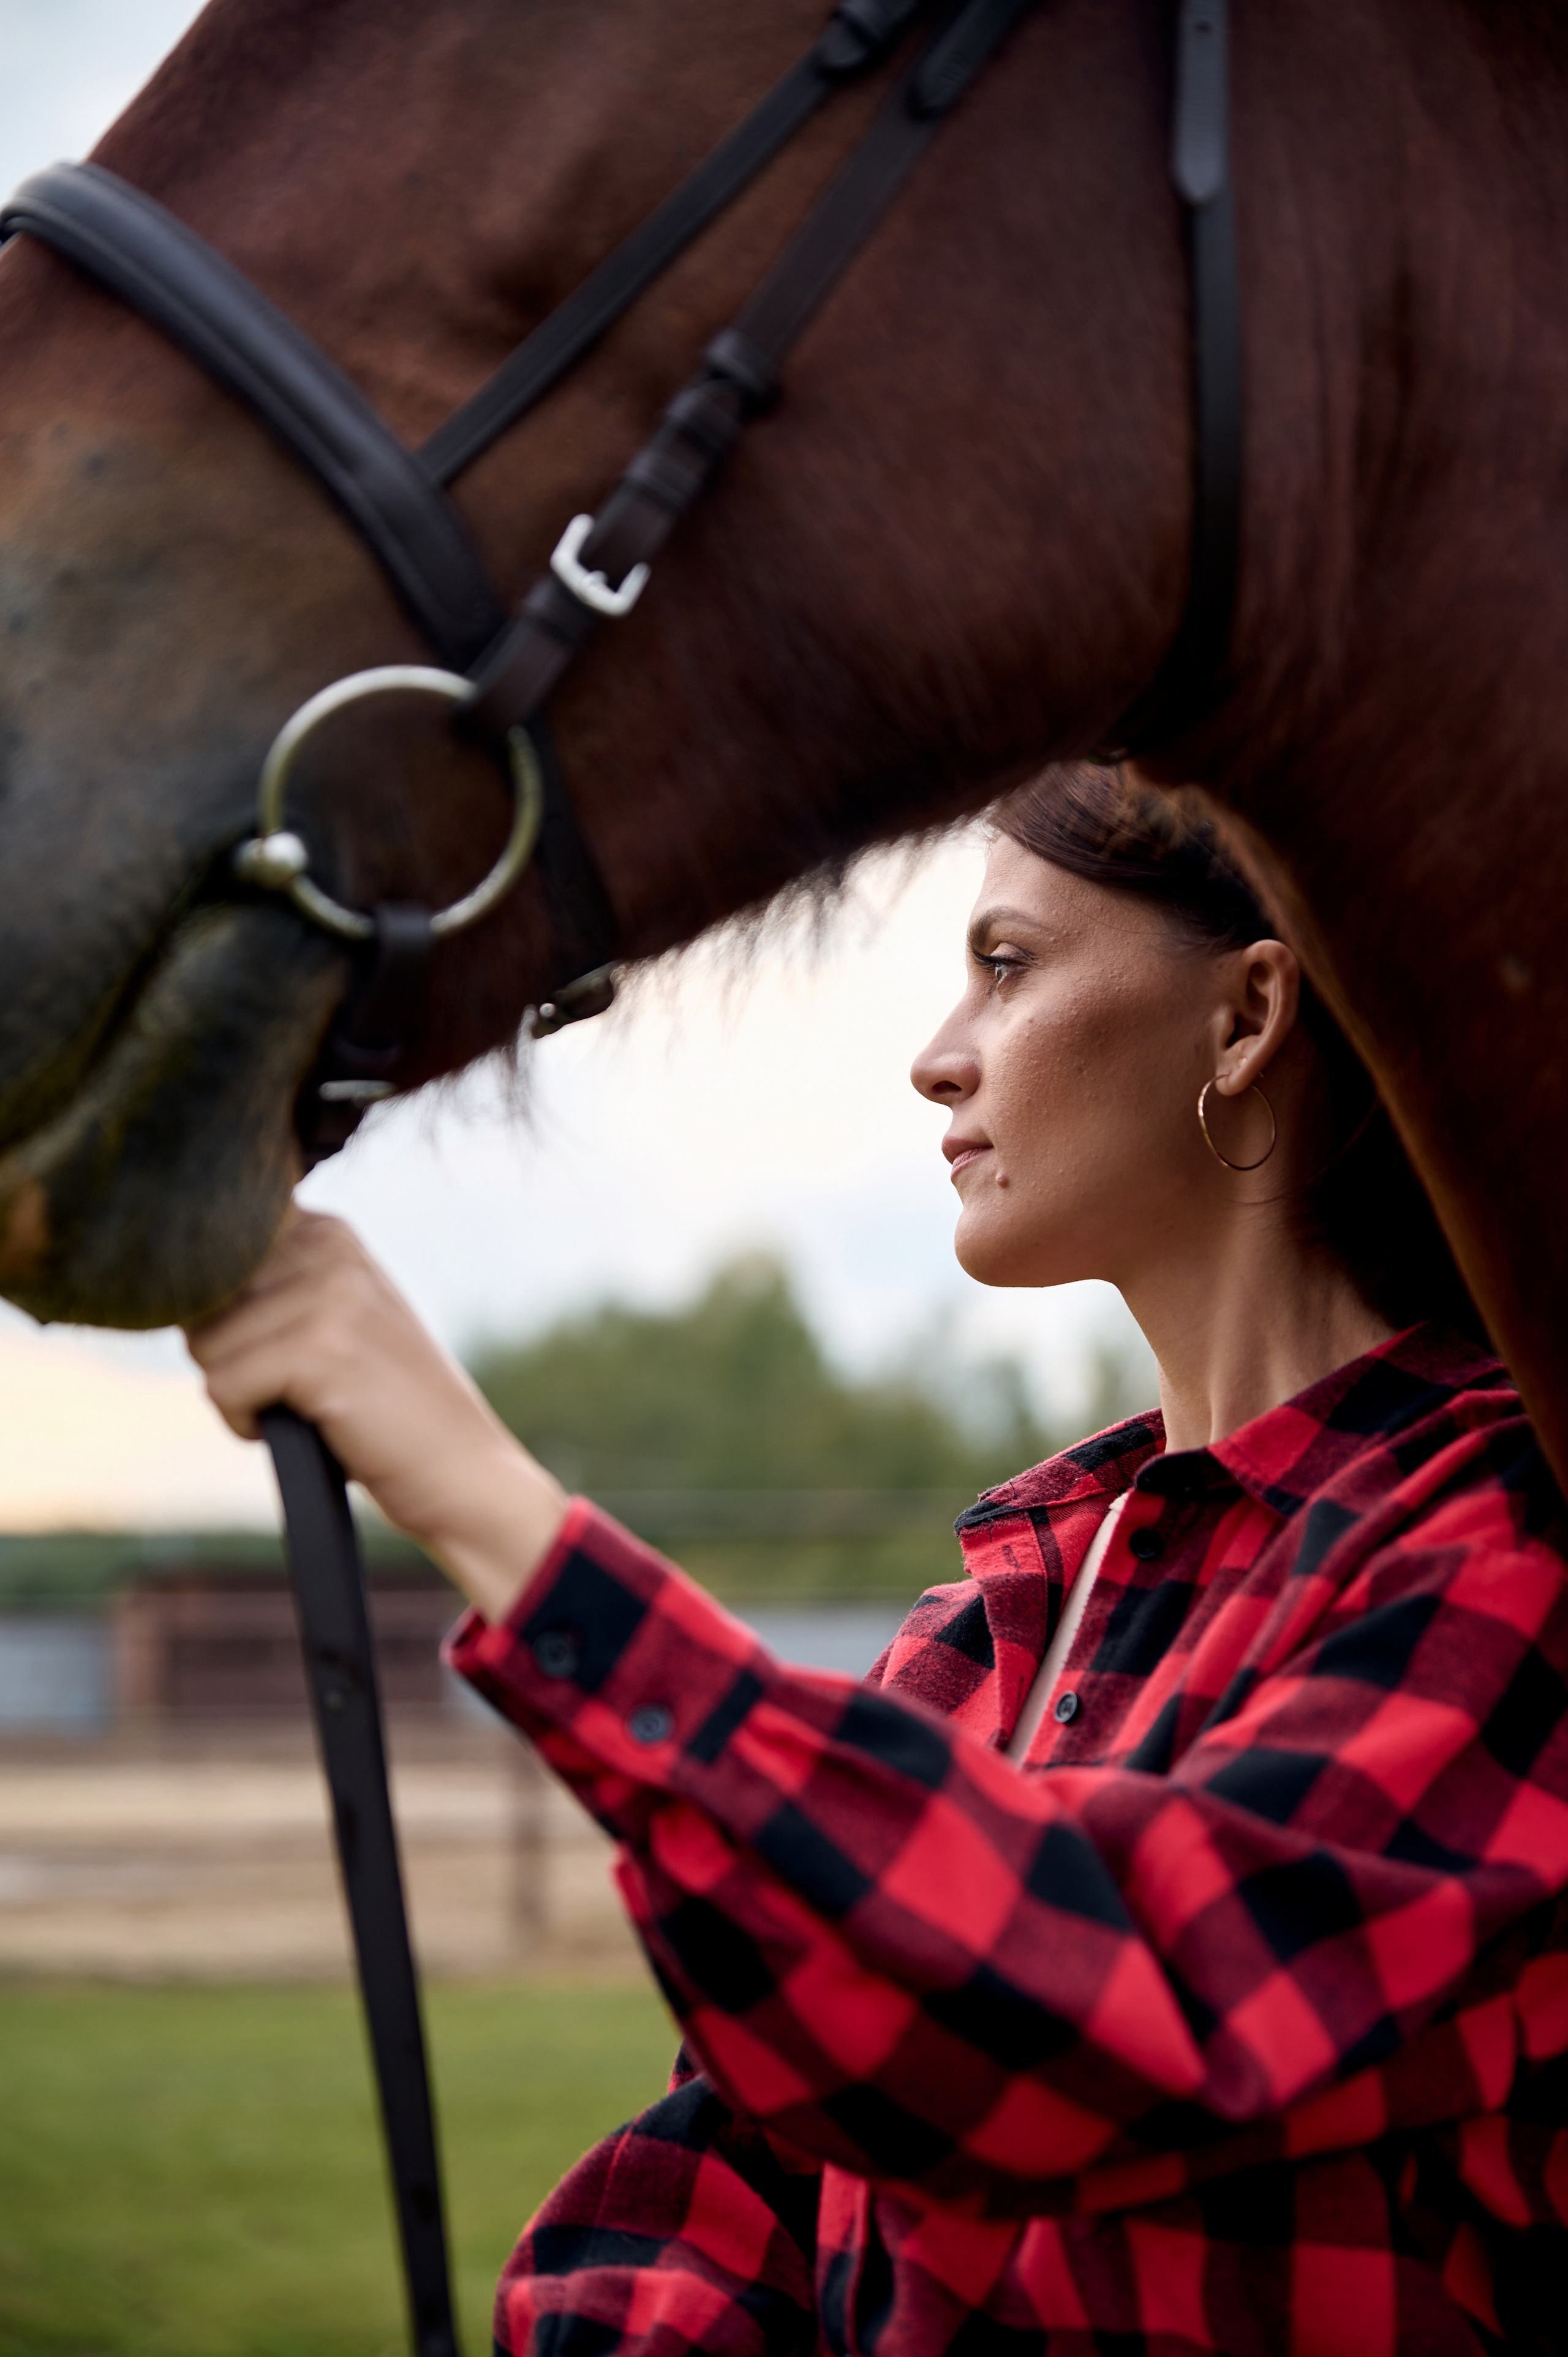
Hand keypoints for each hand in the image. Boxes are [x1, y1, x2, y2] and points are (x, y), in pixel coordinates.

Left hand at [185, 1209, 568, 1622]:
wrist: (461, 1471)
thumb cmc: (384, 1406)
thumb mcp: (331, 1320)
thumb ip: (266, 1286)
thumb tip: (164, 1284)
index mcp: (329, 1231)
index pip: (210, 1255)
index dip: (226, 1321)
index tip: (287, 1352)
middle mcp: (329, 1245)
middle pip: (200, 1302)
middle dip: (233, 1357)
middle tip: (305, 1387)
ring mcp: (328, 1294)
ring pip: (204, 1348)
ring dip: (242, 1394)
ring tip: (310, 1407)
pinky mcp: (319, 1349)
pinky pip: (219, 1387)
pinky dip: (246, 1424)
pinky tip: (306, 1428)